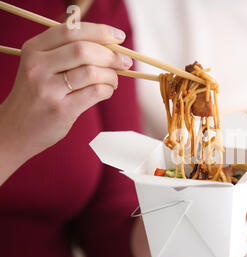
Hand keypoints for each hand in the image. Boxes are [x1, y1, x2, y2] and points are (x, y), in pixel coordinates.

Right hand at [0, 22, 131, 183]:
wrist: (15, 129)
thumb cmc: (37, 95)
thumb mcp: (42, 67)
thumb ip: (68, 53)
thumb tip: (111, 45)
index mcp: (34, 50)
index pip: (71, 31)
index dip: (100, 31)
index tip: (119, 37)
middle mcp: (38, 66)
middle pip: (84, 50)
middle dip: (111, 55)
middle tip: (124, 62)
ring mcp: (48, 89)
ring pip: (92, 72)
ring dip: (111, 75)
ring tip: (113, 80)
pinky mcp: (61, 110)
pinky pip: (95, 92)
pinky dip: (108, 90)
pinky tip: (106, 91)